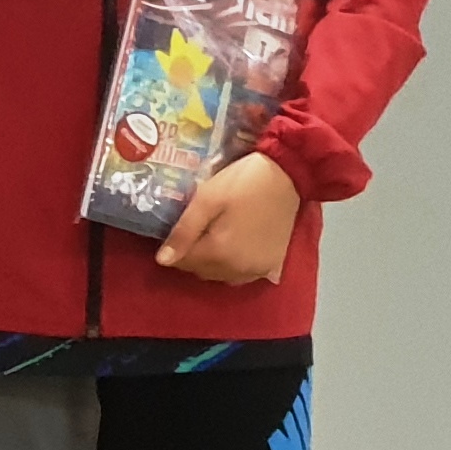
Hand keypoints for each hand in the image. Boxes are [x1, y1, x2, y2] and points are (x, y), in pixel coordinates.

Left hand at [157, 151, 300, 282]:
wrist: (288, 174)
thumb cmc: (243, 183)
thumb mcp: (207, 200)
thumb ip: (183, 232)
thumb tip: (161, 261)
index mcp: (220, 254)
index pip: (182, 263)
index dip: (174, 247)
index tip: (175, 229)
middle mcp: (238, 270)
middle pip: (200, 271)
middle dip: (191, 254)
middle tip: (194, 228)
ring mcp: (257, 270)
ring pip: (220, 275)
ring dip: (210, 262)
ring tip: (212, 235)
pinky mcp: (272, 264)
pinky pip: (241, 274)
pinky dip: (230, 265)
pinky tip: (231, 245)